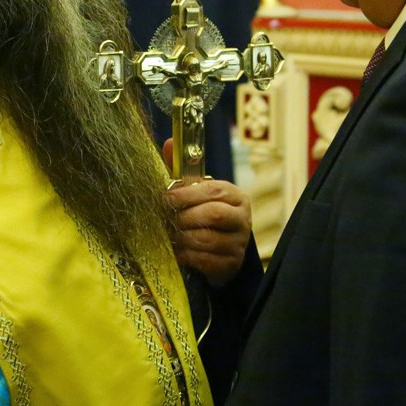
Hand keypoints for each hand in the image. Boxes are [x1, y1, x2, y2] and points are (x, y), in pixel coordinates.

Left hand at [163, 140, 250, 287]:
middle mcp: (242, 218)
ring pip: (207, 239)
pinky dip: (187, 256)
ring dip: (182, 238)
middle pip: (213, 215)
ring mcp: (239, 243)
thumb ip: (182, 171)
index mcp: (234, 195)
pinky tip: (176, 253)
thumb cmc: (204, 215)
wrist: (221, 251)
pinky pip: (206, 261)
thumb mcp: (195, 192)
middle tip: (164, 220)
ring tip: (167, 236)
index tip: (164, 199)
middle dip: (183, 218)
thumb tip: (169, 142)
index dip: (186, 196)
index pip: (212, 191)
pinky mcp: (231, 264)